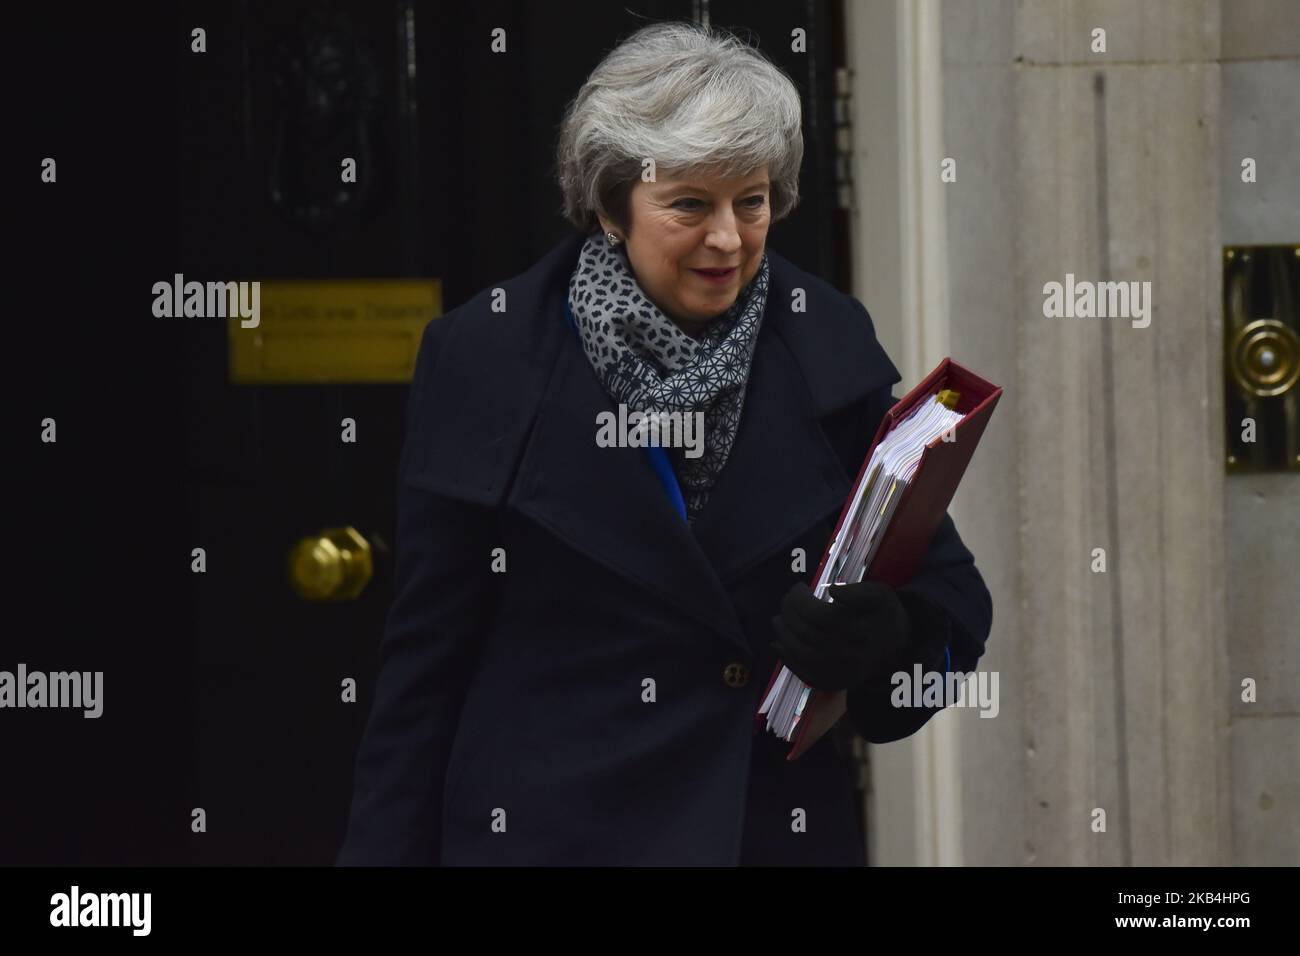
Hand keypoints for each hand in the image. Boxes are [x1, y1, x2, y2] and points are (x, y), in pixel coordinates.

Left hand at [769, 581, 912, 690]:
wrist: (896, 648)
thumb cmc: (882, 615)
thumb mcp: (879, 595)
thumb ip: (858, 592)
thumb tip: (832, 591)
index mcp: (860, 630)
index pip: (819, 615)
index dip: (801, 600)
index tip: (799, 587)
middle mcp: (850, 655)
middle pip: (807, 633)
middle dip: (789, 613)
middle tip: (786, 599)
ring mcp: (840, 672)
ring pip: (802, 654)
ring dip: (783, 635)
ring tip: (777, 620)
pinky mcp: (833, 683)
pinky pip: (804, 674)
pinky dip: (786, 659)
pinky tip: (778, 644)